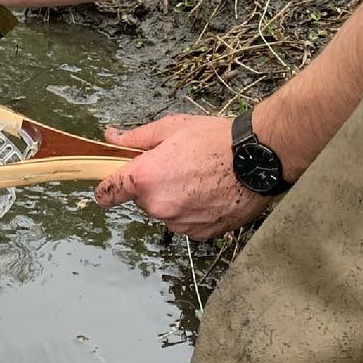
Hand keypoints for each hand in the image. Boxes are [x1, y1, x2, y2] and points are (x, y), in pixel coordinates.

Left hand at [92, 113, 271, 240]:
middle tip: (175, 165)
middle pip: (142, 199)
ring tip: (198, 177)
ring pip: (165, 212)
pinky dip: (192, 211)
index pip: (108, 192)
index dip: (106, 187)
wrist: (256, 159)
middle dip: (152, 185)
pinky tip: (209, 192)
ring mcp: (180, 224)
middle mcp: (159, 206)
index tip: (106, 186)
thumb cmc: (216, 139)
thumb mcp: (171, 127)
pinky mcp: (200, 234)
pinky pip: (185, 223)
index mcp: (145, 178)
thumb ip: (136, 137)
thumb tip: (112, 137)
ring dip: (173, 199)